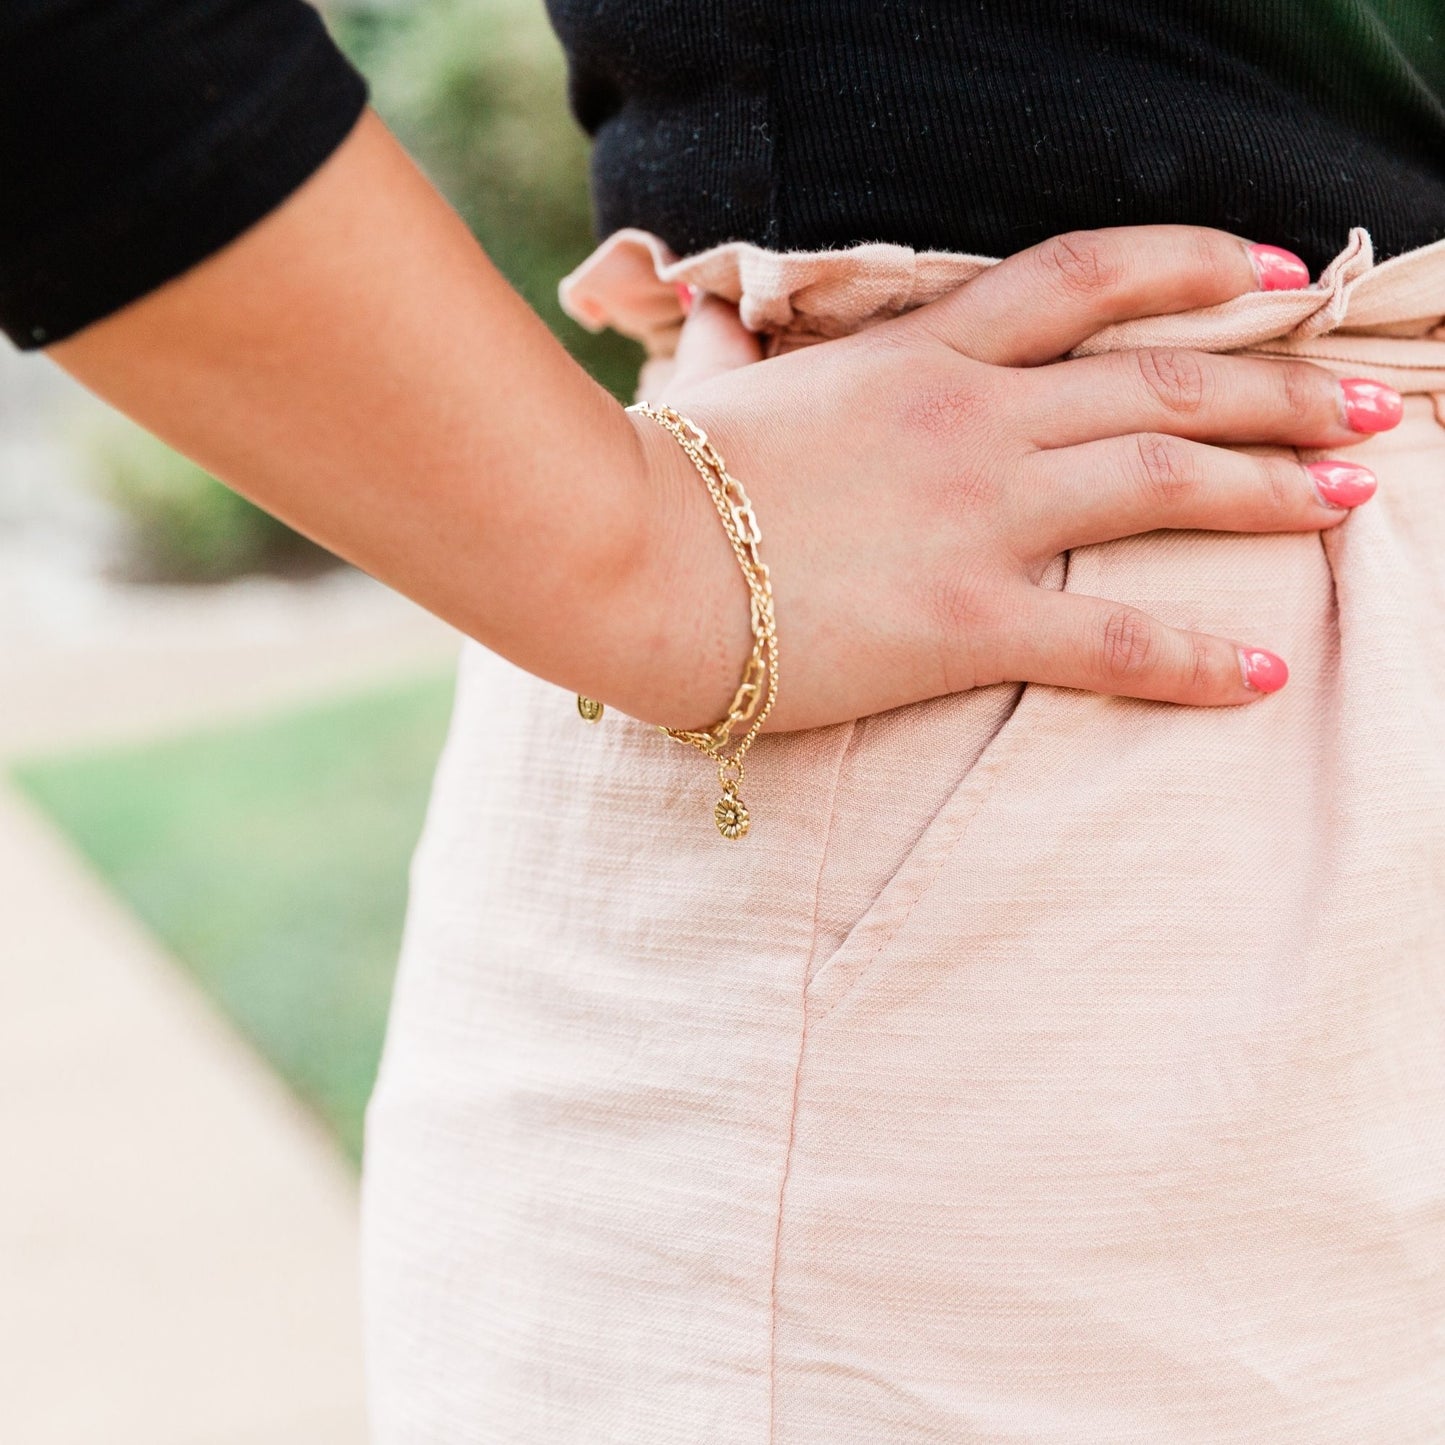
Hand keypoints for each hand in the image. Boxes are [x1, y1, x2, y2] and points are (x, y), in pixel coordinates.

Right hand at [623, 225, 1399, 731]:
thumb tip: (713, 316)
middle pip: (1162, 380)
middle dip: (1278, 386)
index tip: (1275, 275)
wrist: (631, 563)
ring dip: (1270, 487)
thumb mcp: (718, 390)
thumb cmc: (667, 478)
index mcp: (923, 357)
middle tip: (1363, 403)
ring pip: (1163, 482)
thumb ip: (739, 345)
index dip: (1194, 265)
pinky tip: (1267, 672)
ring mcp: (979, 516)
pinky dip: (1198, 658)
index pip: (1086, 279)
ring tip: (1350, 494)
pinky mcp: (967, 620)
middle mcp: (975, 420)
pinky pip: (1112, 641)